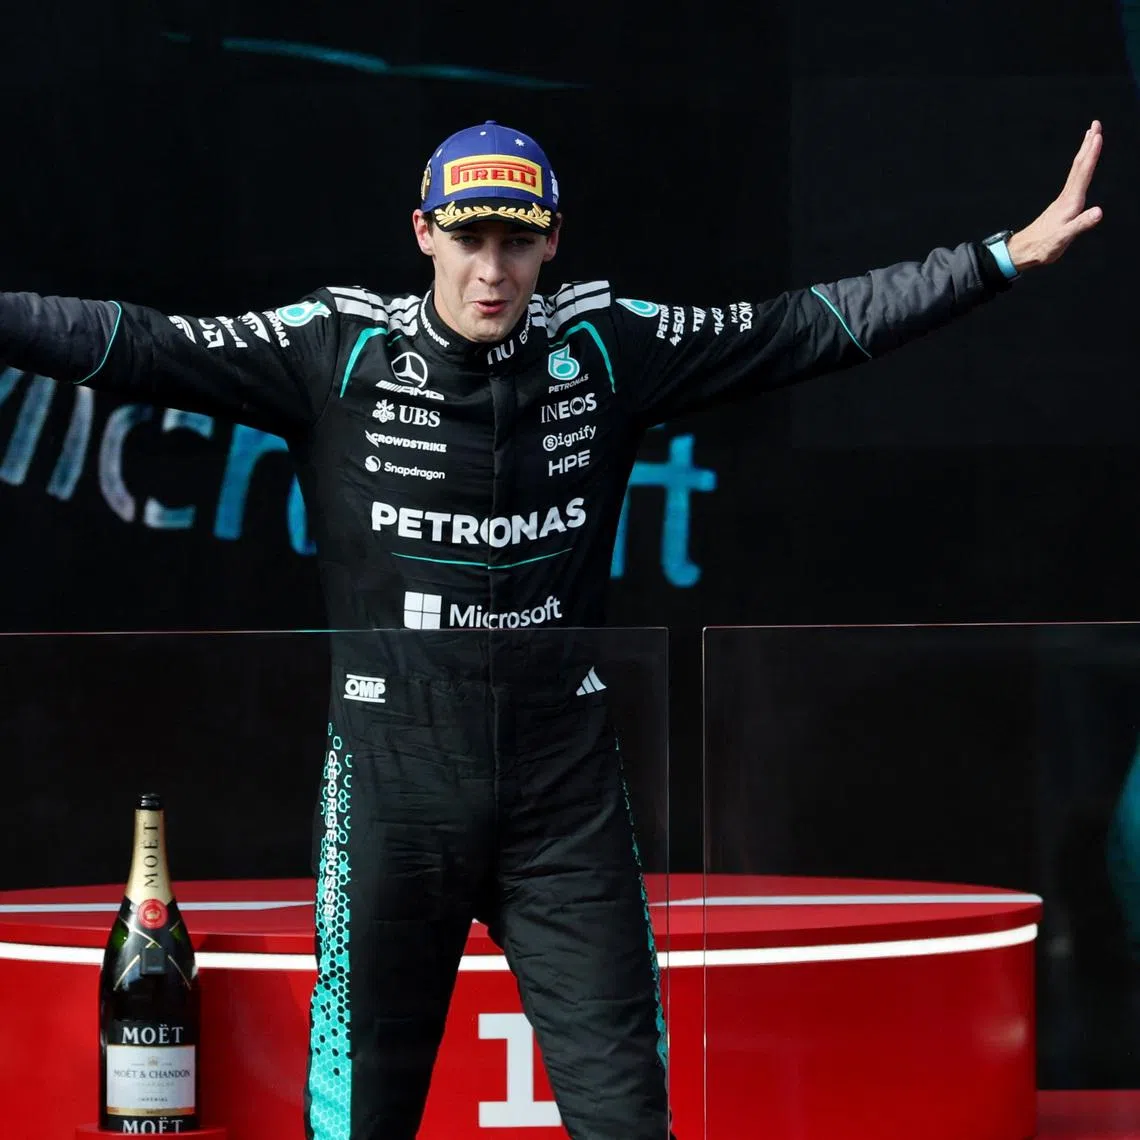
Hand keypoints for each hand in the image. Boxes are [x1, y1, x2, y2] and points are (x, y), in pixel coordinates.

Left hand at [1007, 120, 1103, 270]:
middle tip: (1096, 123)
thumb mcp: (1063, 239)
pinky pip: (1075, 180)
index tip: (1097, 135)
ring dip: (1085, 152)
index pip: (1083, 173)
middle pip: (1079, 166)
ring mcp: (1063, 200)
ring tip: (1091, 136)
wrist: (1022, 252)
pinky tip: (1082, 168)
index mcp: (1070, 203)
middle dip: (1088, 144)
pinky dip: (1081, 167)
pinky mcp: (1061, 206)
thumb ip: (1080, 225)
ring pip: (1076, 171)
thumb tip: (1098, 212)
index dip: (1091, 154)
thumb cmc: (1042, 248)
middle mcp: (1066, 197)